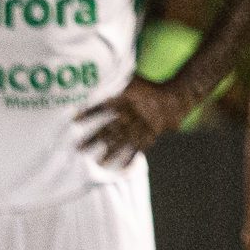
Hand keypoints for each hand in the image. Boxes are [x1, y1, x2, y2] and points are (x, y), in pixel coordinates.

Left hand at [76, 76, 190, 166]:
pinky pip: (139, 148)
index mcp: (125, 98)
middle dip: (92, 138)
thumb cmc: (148, 88)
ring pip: (122, 141)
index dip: (88, 112)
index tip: (73, 119)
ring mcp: (141, 126)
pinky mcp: (150, 134)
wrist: (175, 96)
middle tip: (78, 148)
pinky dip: (130, 158)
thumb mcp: (131, 81)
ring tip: (97, 162)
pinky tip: (120, 167)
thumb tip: (93, 81)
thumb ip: (114, 83)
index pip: (102, 105)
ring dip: (109, 152)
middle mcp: (131, 114)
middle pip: (109, 127)